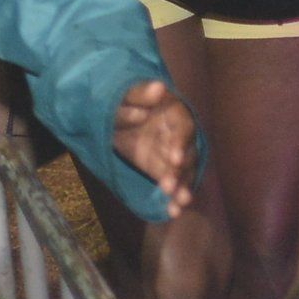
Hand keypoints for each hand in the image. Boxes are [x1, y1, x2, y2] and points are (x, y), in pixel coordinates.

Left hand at [108, 78, 195, 210]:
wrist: (111, 112)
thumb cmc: (120, 97)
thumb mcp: (124, 93)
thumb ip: (140, 93)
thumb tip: (159, 87)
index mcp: (173, 111)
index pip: (183, 127)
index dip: (181, 142)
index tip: (174, 158)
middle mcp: (177, 133)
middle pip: (187, 153)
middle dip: (181, 171)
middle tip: (169, 186)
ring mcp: (171, 153)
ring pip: (184, 172)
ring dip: (182, 187)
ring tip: (179, 203)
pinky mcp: (161, 168)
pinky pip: (172, 184)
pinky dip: (173, 198)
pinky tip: (172, 211)